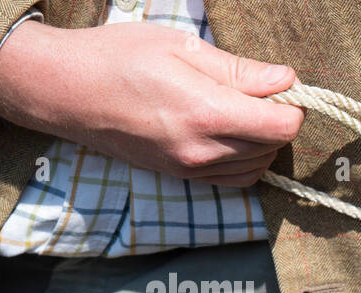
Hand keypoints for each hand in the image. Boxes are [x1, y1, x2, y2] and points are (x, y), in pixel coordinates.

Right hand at [0, 21, 302, 186]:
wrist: (67, 92)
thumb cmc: (120, 57)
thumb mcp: (182, 47)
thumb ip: (240, 70)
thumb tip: (287, 80)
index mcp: (206, 113)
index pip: (282, 127)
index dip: (292, 106)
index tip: (281, 88)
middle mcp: (203, 150)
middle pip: (274, 146)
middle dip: (278, 119)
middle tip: (258, 92)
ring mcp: (192, 169)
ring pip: (259, 165)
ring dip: (263, 141)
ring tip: (240, 109)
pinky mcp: (184, 178)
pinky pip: (237, 178)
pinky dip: (246, 158)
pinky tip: (231, 132)